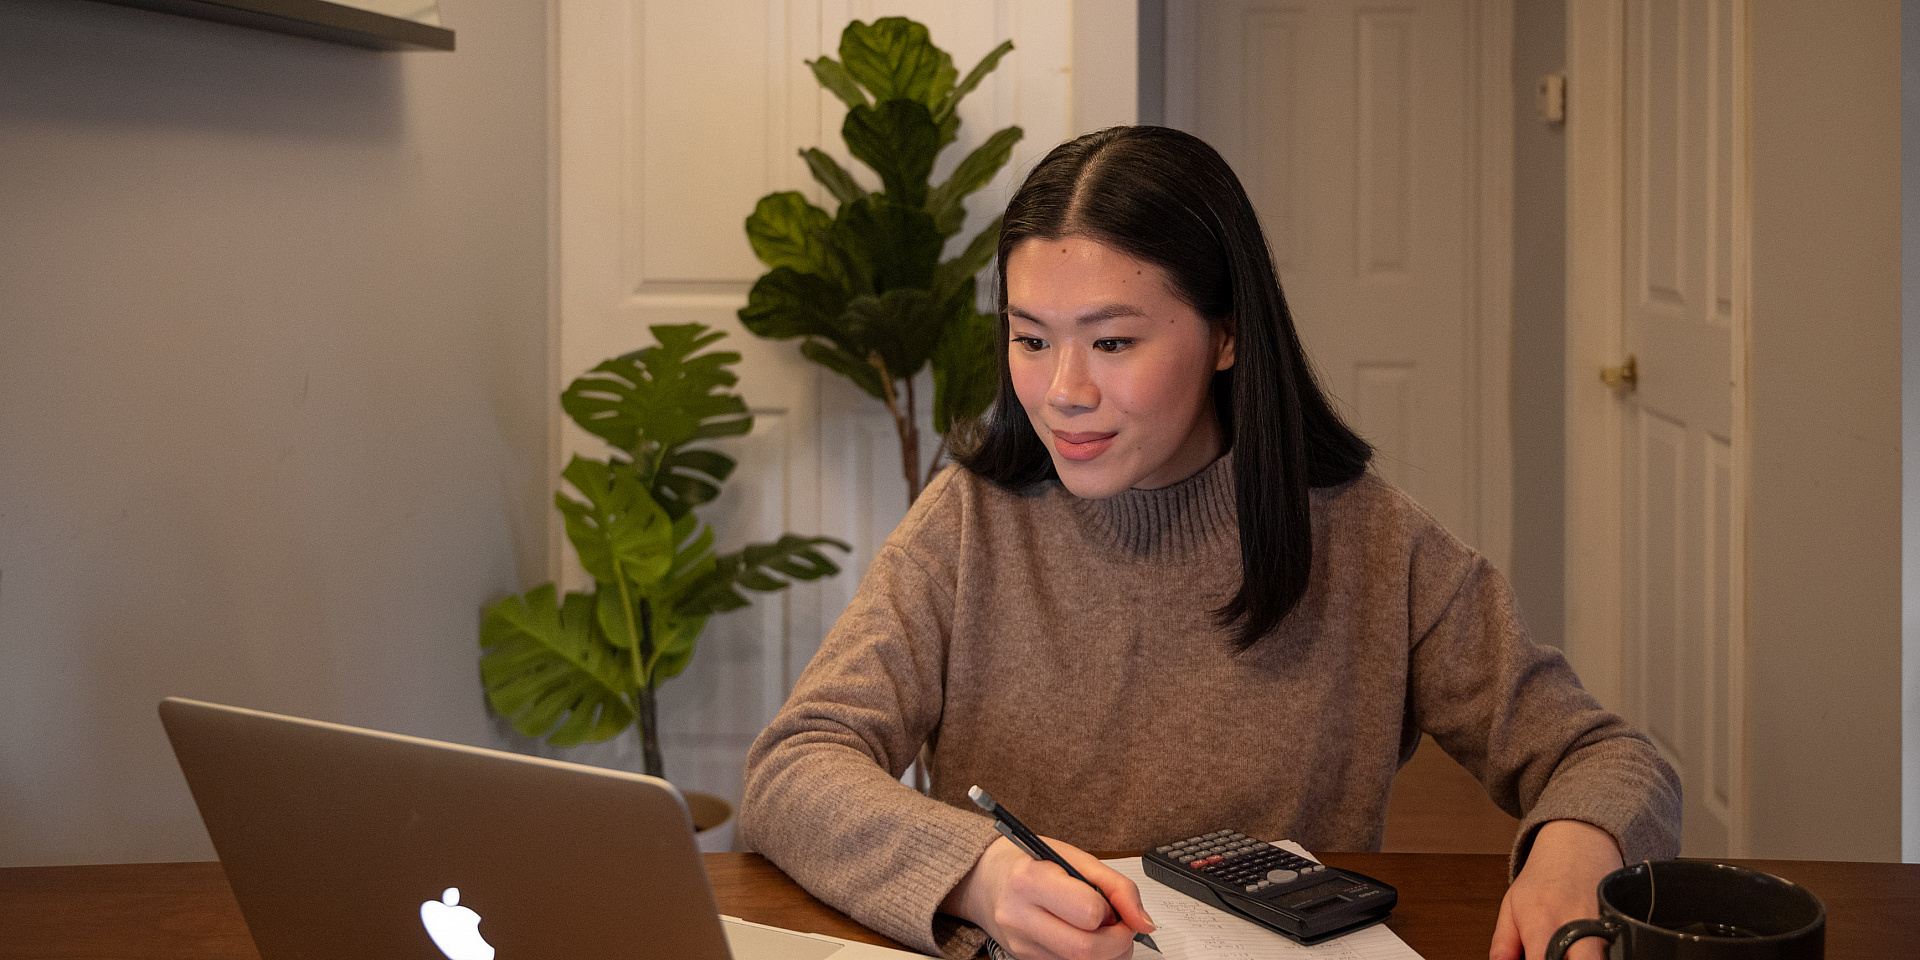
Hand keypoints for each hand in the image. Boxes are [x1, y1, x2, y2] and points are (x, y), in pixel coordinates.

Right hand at [941, 835, 1155, 959]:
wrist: (987, 879)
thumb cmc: (1031, 863)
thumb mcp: (1073, 857)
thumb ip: (1116, 887)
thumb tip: (1143, 921)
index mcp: (1030, 879)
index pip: (1087, 912)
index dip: (1110, 912)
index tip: (1111, 906)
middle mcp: (1019, 916)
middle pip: (1085, 950)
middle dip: (1118, 942)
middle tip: (1120, 927)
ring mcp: (1020, 943)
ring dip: (1106, 952)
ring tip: (1101, 930)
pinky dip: (1087, 957)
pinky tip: (1081, 937)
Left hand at [1491, 820, 1623, 959]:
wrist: (1578, 844)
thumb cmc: (1544, 877)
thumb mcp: (1512, 906)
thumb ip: (1503, 943)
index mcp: (1543, 923)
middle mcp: (1576, 928)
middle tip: (1557, 956)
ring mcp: (1603, 929)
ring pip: (1600, 958)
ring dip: (1585, 957)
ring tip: (1570, 951)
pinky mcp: (1622, 928)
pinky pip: (1614, 951)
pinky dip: (1602, 952)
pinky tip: (1589, 949)